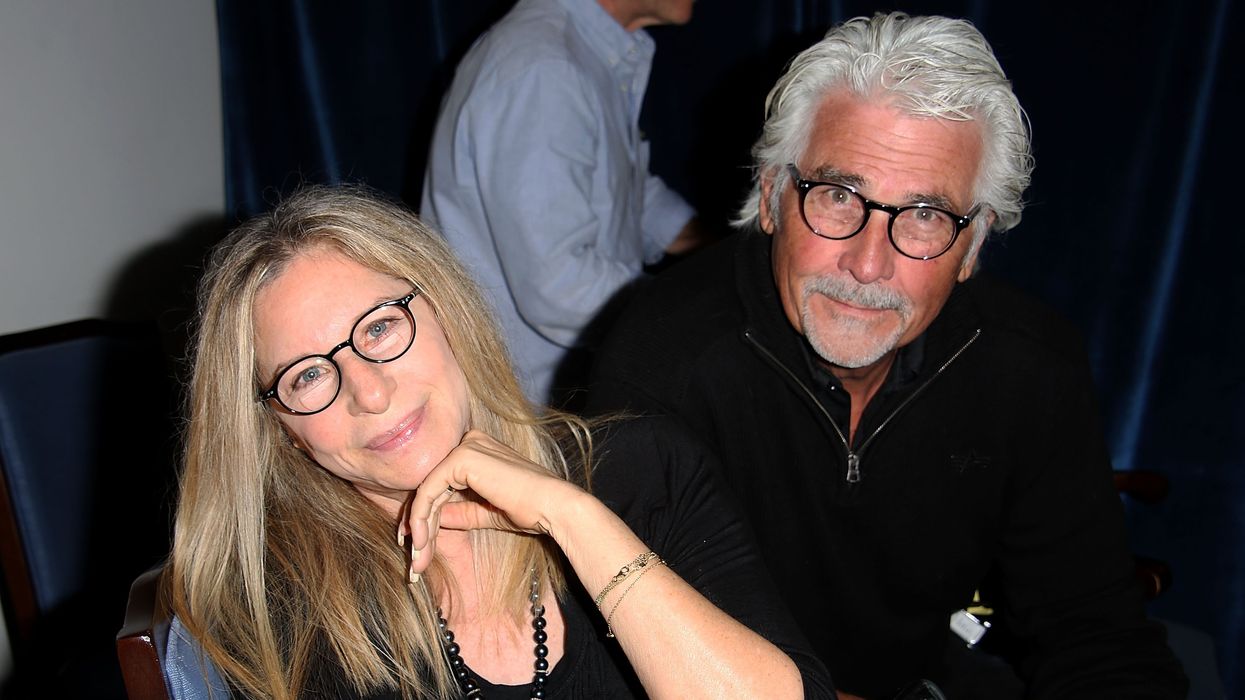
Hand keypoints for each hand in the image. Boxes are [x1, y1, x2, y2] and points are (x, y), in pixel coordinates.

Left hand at [401, 430, 585, 573]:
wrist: (553, 507)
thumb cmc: (530, 510)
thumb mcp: (486, 513)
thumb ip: (460, 511)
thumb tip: (434, 520)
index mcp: (478, 450)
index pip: (443, 483)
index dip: (427, 515)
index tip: (418, 544)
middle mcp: (470, 442)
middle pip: (433, 487)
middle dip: (421, 526)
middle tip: (415, 559)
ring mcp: (465, 447)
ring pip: (427, 492)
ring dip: (420, 529)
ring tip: (419, 559)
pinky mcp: (460, 458)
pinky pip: (429, 491)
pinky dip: (422, 519)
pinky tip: (422, 542)